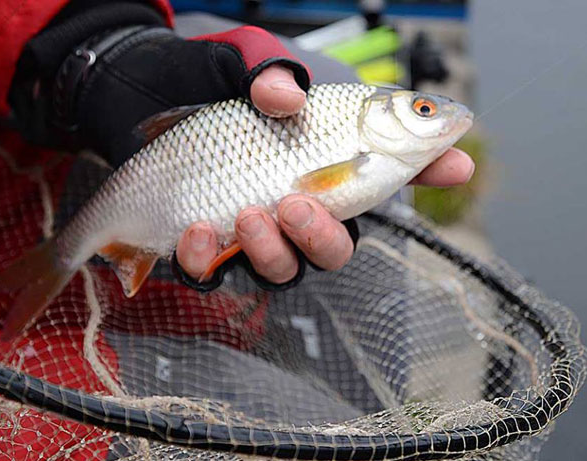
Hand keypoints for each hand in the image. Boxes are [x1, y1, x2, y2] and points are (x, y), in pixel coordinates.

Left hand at [176, 66, 475, 284]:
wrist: (129, 91)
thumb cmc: (197, 75)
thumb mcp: (239, 61)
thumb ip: (272, 73)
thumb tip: (290, 103)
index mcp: (316, 154)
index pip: (384, 169)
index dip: (427, 169)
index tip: (458, 164)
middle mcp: (292, 198)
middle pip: (337, 246)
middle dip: (326, 236)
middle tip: (298, 203)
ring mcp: (249, 226)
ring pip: (285, 269)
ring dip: (275, 251)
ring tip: (252, 213)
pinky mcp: (203, 241)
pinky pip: (216, 273)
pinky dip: (208, 258)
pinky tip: (197, 228)